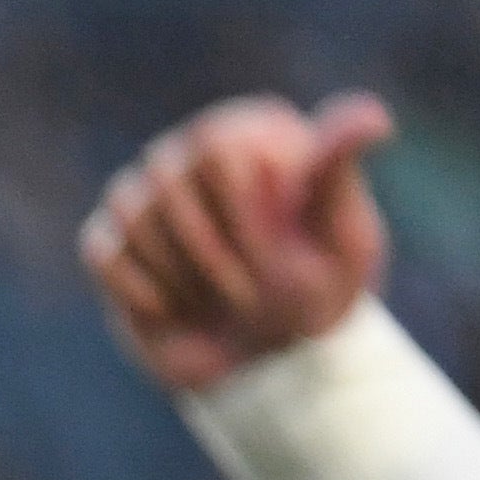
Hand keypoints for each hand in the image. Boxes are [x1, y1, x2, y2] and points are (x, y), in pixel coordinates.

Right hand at [82, 92, 394, 392]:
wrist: (268, 362)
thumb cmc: (318, 293)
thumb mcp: (342, 239)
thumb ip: (340, 175)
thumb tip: (374, 117)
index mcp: (253, 135)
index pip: (215, 142)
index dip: (238, 205)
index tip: (274, 253)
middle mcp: (193, 154)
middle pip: (167, 176)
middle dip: (208, 250)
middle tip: (251, 295)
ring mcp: (144, 197)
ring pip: (132, 213)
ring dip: (180, 274)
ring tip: (218, 303)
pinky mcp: (111, 244)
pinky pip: (104, 252)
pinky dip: (141, 289)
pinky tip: (176, 310)